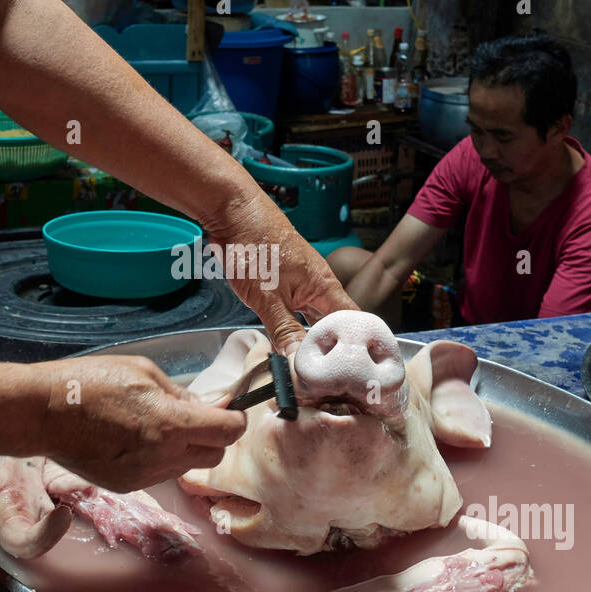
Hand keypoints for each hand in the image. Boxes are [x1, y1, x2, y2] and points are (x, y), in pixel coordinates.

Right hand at [28, 355, 246, 491]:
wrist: (43, 413)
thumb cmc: (91, 382)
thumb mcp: (143, 372)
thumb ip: (180, 394)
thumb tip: (206, 408)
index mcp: (171, 423)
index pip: (229, 432)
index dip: (234, 420)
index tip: (228, 411)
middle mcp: (163, 456)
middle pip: (214, 455)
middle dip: (212, 436)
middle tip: (193, 418)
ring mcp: (145, 476)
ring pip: (187, 467)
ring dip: (186, 448)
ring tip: (156, 426)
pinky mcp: (128, 486)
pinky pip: (161, 474)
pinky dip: (160, 459)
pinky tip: (136, 440)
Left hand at [203, 193, 358, 355]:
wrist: (232, 213)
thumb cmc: (255, 246)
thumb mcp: (268, 297)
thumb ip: (284, 330)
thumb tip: (297, 362)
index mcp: (325, 287)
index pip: (353, 321)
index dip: (358, 345)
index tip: (355, 371)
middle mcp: (318, 287)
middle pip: (333, 324)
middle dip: (333, 350)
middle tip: (331, 378)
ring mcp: (300, 286)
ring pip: (313, 319)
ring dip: (311, 340)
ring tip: (312, 369)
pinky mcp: (282, 286)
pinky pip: (295, 312)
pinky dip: (293, 329)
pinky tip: (288, 345)